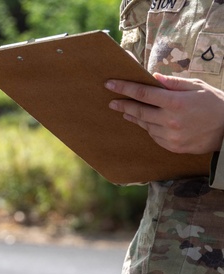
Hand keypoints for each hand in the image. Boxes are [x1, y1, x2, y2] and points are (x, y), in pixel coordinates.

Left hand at [106, 74, 223, 154]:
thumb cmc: (215, 103)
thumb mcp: (198, 87)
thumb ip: (174, 83)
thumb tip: (153, 77)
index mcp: (176, 102)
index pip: (143, 94)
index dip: (125, 88)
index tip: (110, 84)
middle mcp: (170, 120)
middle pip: (139, 111)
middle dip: (123, 105)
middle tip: (112, 102)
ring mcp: (170, 136)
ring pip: (145, 125)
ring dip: (135, 117)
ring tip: (127, 111)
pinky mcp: (171, 146)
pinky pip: (153, 136)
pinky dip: (148, 128)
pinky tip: (146, 122)